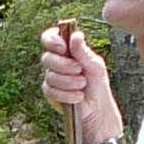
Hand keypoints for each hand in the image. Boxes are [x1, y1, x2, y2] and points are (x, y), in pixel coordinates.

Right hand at [40, 24, 121, 143]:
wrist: (97, 108)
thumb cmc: (97, 83)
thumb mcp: (95, 65)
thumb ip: (84, 52)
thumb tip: (76, 35)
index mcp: (66, 50)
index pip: (49, 38)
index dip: (51, 40)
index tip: (63, 48)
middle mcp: (56, 62)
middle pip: (46, 58)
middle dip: (64, 65)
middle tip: (79, 70)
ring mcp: (51, 78)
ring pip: (50, 76)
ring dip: (69, 82)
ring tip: (82, 85)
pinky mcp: (50, 93)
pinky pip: (52, 91)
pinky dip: (67, 94)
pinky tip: (78, 96)